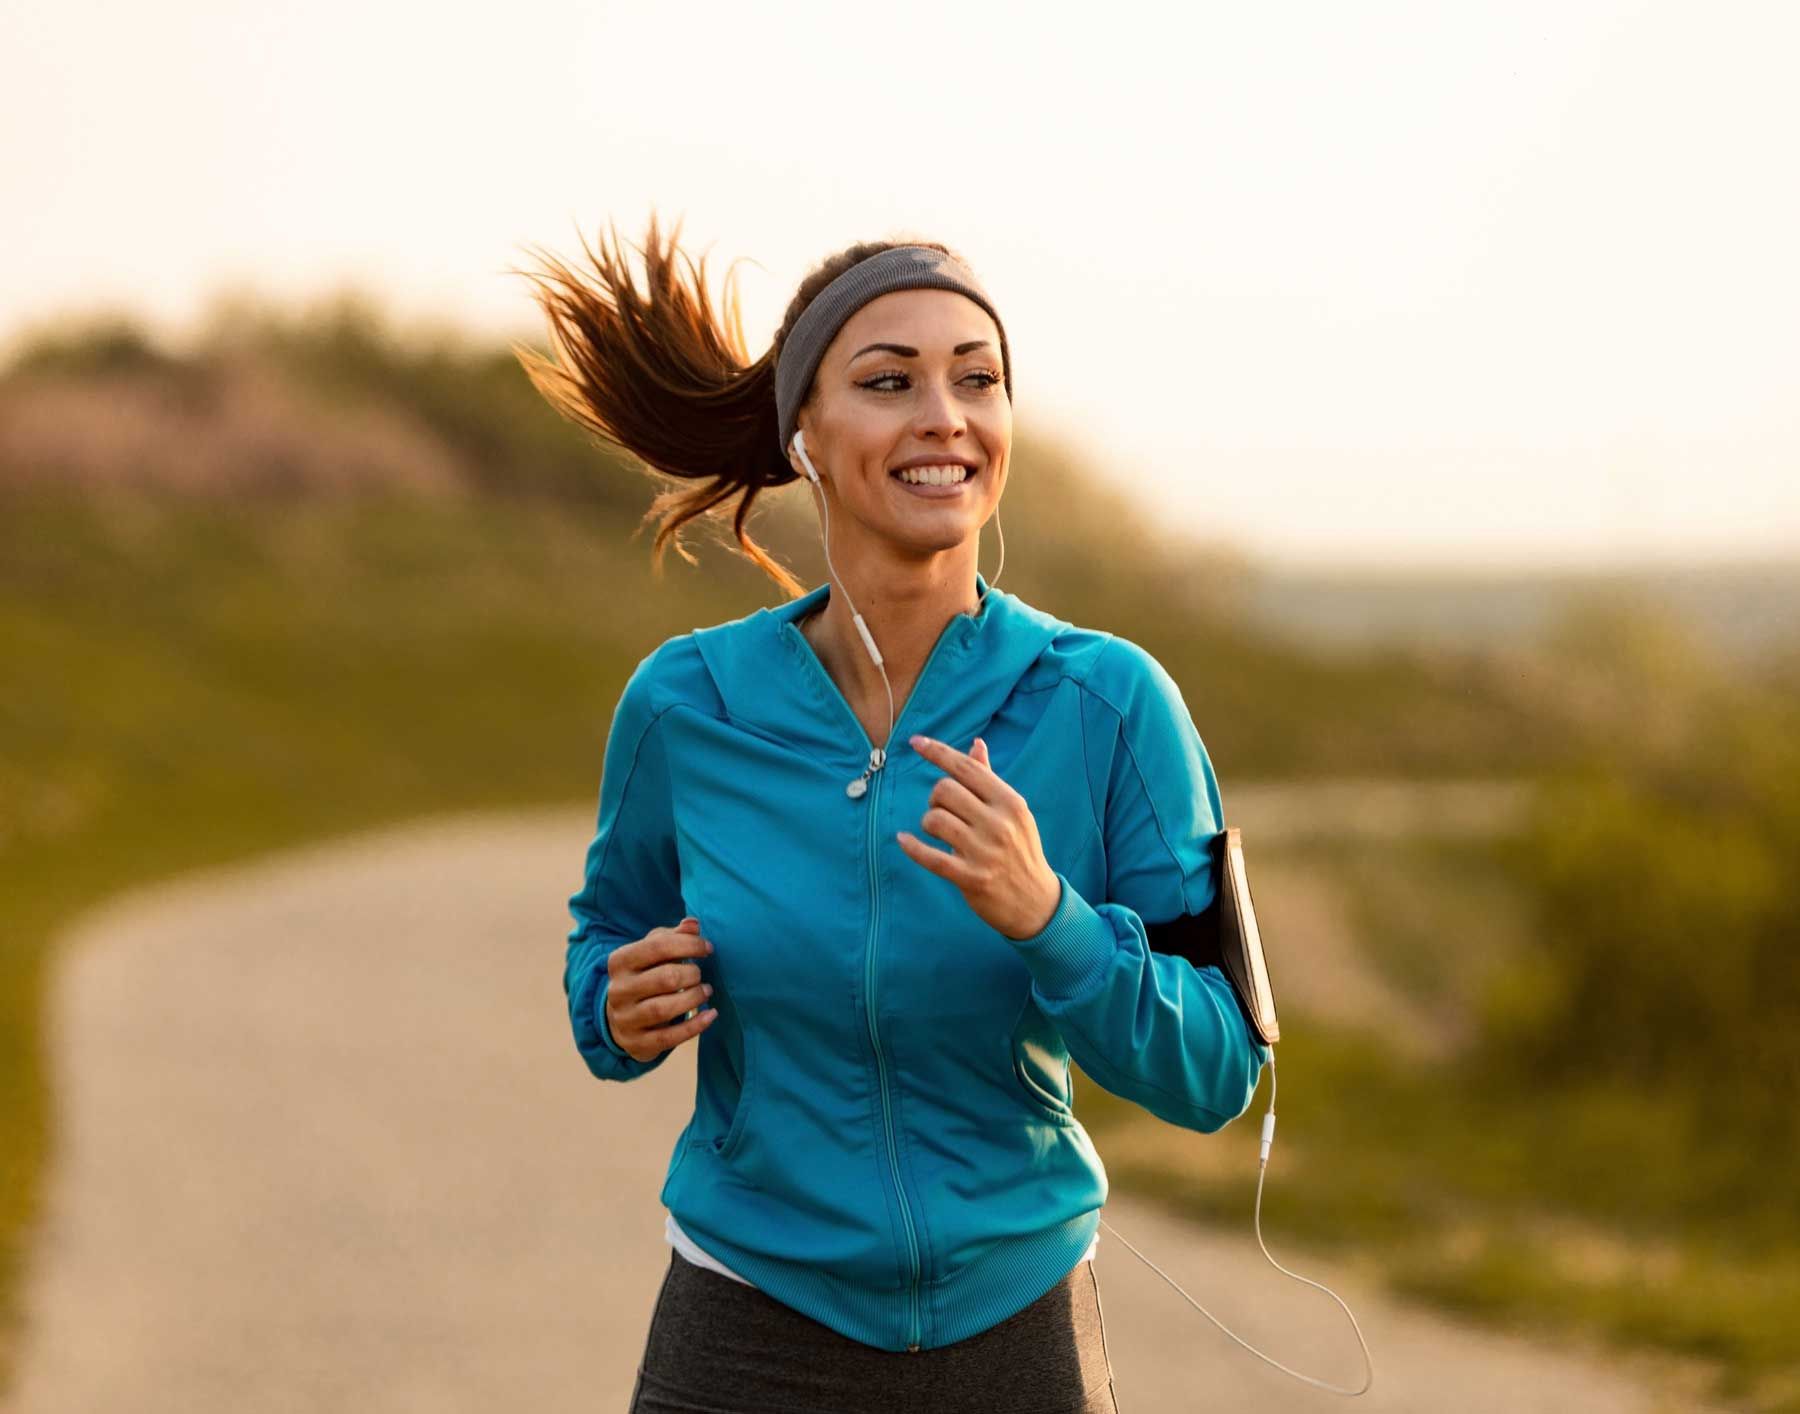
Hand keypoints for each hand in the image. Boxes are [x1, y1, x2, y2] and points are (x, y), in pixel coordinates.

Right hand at [605, 917, 716, 1061]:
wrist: (620, 1019)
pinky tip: (710, 1015)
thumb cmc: (644, 976)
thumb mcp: (651, 952)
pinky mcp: (637, 1043)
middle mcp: (618, 990)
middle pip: (664, 978)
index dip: (689, 944)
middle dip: (691, 974)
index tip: (708, 948)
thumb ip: (672, 936)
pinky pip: (669, 1038)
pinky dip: (695, 1026)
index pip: (657, 946)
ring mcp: (626, 1019)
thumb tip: (693, 924)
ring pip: (664, 1009)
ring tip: (706, 991)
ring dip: (693, 998)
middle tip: (700, 975)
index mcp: (620, 961)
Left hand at [896, 735, 1062, 940]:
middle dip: (935, 798)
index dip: (937, 752)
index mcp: (1010, 802)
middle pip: (945, 790)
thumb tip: (976, 745)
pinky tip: (903, 841)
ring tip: (937, 832)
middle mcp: (999, 823)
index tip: (915, 742)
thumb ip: (990, 780)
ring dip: (928, 823)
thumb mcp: (1013, 813)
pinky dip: (912, 847)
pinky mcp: (971, 878)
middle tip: (942, 811)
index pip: (967, 768)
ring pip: (934, 820)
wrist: (1036, 902)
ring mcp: (985, 852)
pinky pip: (930, 857)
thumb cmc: (1020, 850)